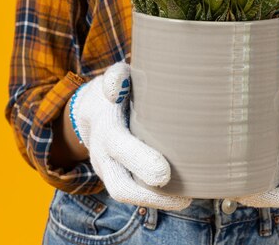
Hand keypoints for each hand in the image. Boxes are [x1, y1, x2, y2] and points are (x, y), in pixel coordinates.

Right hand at [70, 60, 191, 209]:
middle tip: (183, 200)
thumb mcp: (116, 77)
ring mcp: (108, 169)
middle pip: (119, 185)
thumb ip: (116, 77)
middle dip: (150, 196)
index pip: (119, 147)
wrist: (92, 109)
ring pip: (126, 194)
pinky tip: (182, 196)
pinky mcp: (118, 176)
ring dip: (157, 202)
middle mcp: (103, 154)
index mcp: (105, 127)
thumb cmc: (117, 89)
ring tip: (186, 200)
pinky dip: (156, 198)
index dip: (140, 161)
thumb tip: (116, 88)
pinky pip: (133, 192)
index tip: (164, 173)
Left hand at [230, 81, 278, 207]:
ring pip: (277, 190)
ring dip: (254, 188)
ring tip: (227, 179)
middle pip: (278, 197)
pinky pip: (278, 179)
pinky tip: (239, 169)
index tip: (243, 193)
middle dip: (252, 196)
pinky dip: (260, 178)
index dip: (266, 198)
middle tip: (226, 185)